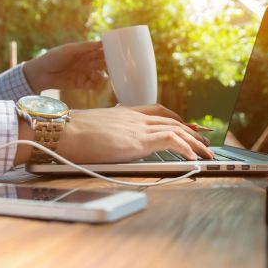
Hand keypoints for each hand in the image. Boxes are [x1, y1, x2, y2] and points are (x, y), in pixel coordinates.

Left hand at [23, 41, 105, 92]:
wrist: (41, 73)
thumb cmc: (53, 58)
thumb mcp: (70, 50)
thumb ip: (86, 47)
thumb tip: (102, 42)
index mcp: (84, 52)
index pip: (100, 50)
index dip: (108, 51)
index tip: (116, 52)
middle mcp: (86, 62)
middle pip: (102, 63)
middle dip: (107, 64)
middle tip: (109, 64)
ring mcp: (84, 73)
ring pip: (100, 75)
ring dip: (101, 75)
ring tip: (95, 74)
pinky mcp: (81, 84)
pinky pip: (93, 85)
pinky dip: (96, 84)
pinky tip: (92, 81)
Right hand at [57, 106, 213, 163]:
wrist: (61, 131)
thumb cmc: (69, 132)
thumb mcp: (93, 128)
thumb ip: (107, 132)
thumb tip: (109, 143)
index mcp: (124, 112)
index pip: (157, 111)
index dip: (175, 119)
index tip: (187, 125)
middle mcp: (134, 117)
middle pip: (171, 121)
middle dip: (191, 131)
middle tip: (205, 140)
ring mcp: (136, 128)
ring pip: (176, 130)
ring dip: (194, 142)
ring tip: (207, 153)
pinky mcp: (137, 141)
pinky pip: (170, 140)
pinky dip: (185, 147)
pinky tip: (193, 156)